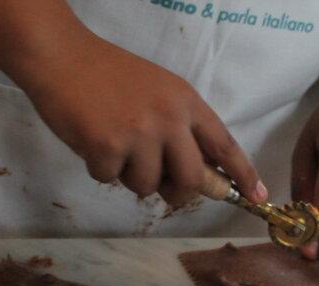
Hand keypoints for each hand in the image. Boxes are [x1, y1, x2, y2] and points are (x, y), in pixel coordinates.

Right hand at [17, 33, 265, 206]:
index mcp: (186, 102)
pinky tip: (91, 140)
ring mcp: (139, 134)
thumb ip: (179, 129)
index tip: (257, 196)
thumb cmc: (106, 75)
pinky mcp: (108, 148)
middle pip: (191, 180)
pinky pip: (111, 180)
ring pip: (148, 186)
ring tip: (114, 144)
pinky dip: (99, 168)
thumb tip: (199, 177)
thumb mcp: (157, 92)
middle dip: (177, 192)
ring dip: (129, 176)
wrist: (61, 57)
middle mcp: (169, 118)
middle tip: (161, 186)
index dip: (243, 174)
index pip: (224, 144)